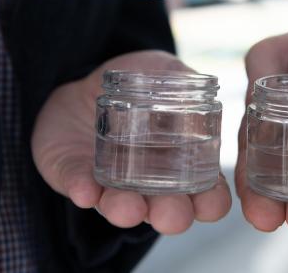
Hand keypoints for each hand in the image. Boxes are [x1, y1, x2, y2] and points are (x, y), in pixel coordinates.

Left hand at [31, 50, 231, 234]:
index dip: (212, 203)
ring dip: (126, 211)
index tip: (211, 203)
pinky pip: (79, 187)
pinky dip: (84, 191)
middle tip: (171, 215)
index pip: (206, 194)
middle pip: (167, 210)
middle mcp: (151, 184)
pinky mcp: (75, 177)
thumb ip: (182, 77)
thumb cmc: (138, 82)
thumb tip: (198, 82)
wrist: (84, 82)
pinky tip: (86, 191)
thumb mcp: (163, 71)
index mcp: (182, 163)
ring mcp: (112, 184)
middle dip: (171, 216)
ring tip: (128, 209)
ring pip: (121, 207)